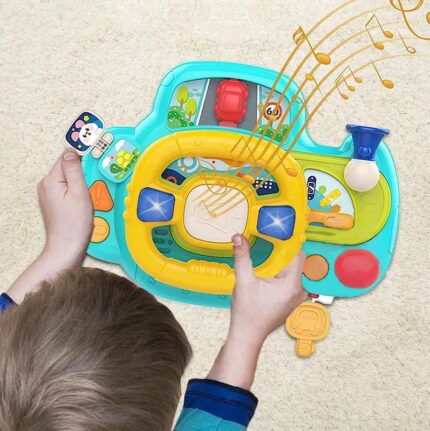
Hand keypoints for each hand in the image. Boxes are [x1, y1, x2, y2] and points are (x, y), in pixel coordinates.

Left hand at [38, 150, 92, 265]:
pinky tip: (84, 202)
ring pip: (69, 178)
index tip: (95, 167)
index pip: (68, 157)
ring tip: (90, 197)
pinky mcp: (54, 201)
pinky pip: (68, 188)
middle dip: (84, 174)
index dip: (84, 160)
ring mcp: (49, 193)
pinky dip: (78, 192)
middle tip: (94, 187)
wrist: (67, 247)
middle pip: (68, 167)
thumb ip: (75, 170)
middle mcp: (46, 185)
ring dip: (82, 183)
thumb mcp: (79, 193)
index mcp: (51, 180)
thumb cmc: (74, 225)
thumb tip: (71, 152)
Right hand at [207, 235, 306, 389]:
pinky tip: (270, 270)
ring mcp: (297, 296)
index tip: (278, 234)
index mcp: (292, 285)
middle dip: (283, 251)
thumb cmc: (247, 313)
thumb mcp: (243, 281)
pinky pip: (292, 279)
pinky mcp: (292, 299)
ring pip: (295, 269)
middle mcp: (299, 290)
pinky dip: (283, 272)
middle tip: (271, 240)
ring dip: (283, 261)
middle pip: (297, 261)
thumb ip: (242, 257)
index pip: (298, 255)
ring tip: (269, 254)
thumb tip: (238, 238)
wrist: (248, 335)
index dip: (288, 243)